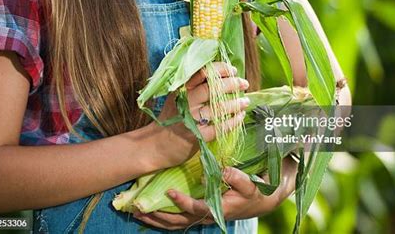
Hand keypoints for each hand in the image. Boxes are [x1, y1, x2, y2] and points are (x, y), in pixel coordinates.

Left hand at [134, 157, 297, 229]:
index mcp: (217, 209)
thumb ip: (237, 178)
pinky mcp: (197, 214)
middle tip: (139, 208)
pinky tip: (148, 212)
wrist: (258, 203)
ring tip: (136, 212)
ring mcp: (200, 217)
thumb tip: (221, 171)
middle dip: (158, 216)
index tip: (170, 191)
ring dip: (156, 219)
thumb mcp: (250, 185)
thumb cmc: (252, 193)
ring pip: (175, 224)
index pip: (196, 209)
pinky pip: (177, 220)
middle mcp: (206, 216)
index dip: (183, 202)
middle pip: (178, 222)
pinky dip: (162, 218)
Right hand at [151, 62, 249, 168]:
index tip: (233, 70)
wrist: (154, 146)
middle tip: (244, 84)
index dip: (220, 69)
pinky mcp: (196, 136)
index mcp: (181, 89)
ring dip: (235, 103)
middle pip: (213, 88)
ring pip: (218, 107)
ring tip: (245, 101)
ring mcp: (191, 119)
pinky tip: (239, 117)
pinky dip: (232, 122)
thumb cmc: (170, 120)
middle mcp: (186, 102)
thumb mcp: (177, 99)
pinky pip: (219, 127)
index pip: (203, 72)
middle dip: (232, 84)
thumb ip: (193, 88)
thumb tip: (221, 77)